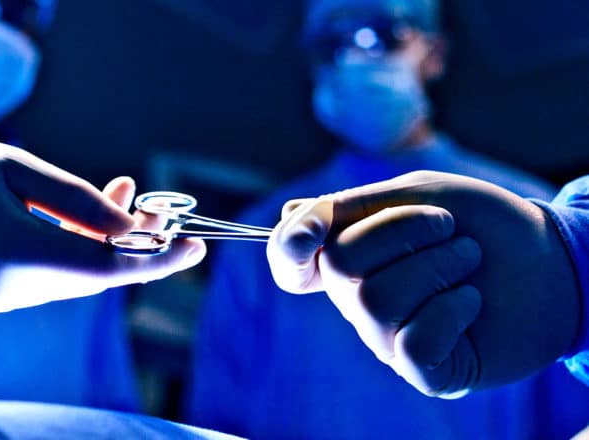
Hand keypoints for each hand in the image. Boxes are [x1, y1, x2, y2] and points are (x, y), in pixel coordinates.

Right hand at [0, 131, 205, 317]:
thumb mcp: (15, 167)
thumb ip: (80, 202)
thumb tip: (134, 228)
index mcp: (11, 252)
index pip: (105, 269)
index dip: (156, 260)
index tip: (195, 248)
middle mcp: (4, 290)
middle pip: (92, 276)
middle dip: (131, 245)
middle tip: (157, 207)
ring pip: (70, 278)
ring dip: (100, 244)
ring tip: (120, 197)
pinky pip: (44, 280)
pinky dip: (68, 253)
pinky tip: (76, 222)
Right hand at [268, 171, 579, 397]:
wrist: (550, 258)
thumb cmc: (481, 224)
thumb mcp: (415, 194)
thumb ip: (348, 206)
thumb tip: (288, 219)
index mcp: (349, 256)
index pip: (290, 261)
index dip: (288, 248)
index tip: (312, 234)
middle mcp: (358, 299)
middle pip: (339, 267)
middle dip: (401, 232)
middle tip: (447, 227)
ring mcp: (389, 337)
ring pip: (376, 302)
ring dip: (436, 266)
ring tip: (468, 260)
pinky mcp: (425, 370)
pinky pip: (413, 344)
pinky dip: (451, 310)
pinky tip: (471, 302)